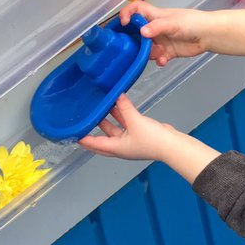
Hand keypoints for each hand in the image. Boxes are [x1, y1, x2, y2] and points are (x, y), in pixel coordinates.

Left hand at [79, 95, 221, 182]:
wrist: (172, 145)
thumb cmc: (152, 140)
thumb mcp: (135, 121)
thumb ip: (125, 108)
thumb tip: (117, 96)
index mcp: (116, 148)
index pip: (94, 144)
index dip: (83, 138)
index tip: (73, 134)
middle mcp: (121, 146)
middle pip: (102, 138)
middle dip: (93, 130)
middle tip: (83, 120)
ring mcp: (130, 141)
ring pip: (114, 130)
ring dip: (108, 120)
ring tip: (100, 107)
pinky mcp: (138, 135)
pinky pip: (125, 125)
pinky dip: (121, 116)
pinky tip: (119, 105)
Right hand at [120, 1, 209, 65]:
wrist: (208, 35)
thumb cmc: (192, 22)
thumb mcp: (173, 22)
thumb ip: (157, 27)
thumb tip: (142, 32)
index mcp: (155, 16)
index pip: (136, 9)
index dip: (127, 13)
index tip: (123, 24)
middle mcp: (156, 27)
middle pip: (138, 32)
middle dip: (136, 41)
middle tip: (136, 47)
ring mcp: (162, 40)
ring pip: (147, 48)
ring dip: (148, 53)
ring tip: (157, 54)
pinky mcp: (168, 51)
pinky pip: (158, 58)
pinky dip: (159, 60)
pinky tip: (163, 60)